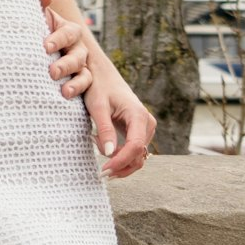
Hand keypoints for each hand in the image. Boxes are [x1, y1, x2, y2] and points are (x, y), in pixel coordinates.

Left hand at [37, 0, 92, 98]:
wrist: (30, 54)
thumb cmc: (34, 31)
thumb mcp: (36, 17)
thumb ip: (38, 2)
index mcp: (67, 31)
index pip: (67, 33)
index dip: (58, 39)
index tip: (46, 47)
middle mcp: (77, 48)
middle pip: (77, 56)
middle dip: (65, 64)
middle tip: (52, 72)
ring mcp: (80, 66)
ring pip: (84, 73)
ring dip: (75, 82)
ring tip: (65, 90)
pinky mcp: (79, 82)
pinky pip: (84, 86)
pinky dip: (77, 90)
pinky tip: (66, 95)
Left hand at [84, 53, 156, 177]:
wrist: (103, 75)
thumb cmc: (99, 88)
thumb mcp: (98, 107)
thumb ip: (104, 129)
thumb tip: (108, 153)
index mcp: (138, 115)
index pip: (135, 147)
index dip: (121, 161)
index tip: (105, 170)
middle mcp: (147, 123)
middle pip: (138, 155)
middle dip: (119, 164)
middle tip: (99, 166)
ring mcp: (145, 128)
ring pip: (136, 156)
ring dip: (118, 159)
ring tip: (97, 143)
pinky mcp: (140, 131)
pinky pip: (133, 150)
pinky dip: (119, 154)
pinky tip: (102, 143)